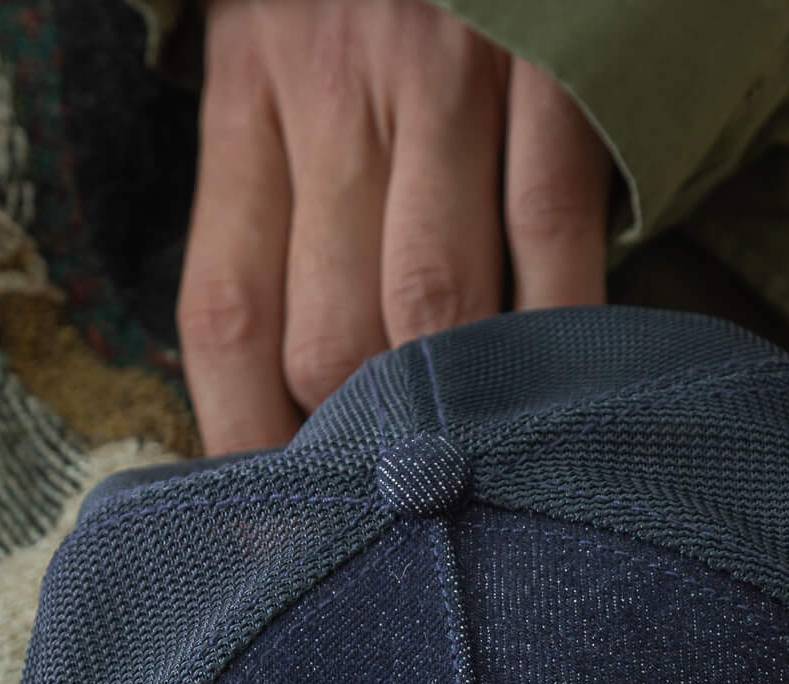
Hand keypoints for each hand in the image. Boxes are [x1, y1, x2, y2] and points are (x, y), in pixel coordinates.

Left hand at [177, 0, 611, 454]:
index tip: (283, 518)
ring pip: (432, 308)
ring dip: (455, 401)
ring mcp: (446, 80)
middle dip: (365, 436)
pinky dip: (557, 323)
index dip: (249, 442)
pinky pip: (549, 232)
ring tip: (475, 451)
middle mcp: (334, 95)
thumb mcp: (276, 59)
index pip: (227, 319)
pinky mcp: (551, 69)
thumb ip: (277, 205)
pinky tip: (560, 377)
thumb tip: (296, 393)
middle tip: (399, 484)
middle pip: (330, 342)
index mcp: (248, 96)